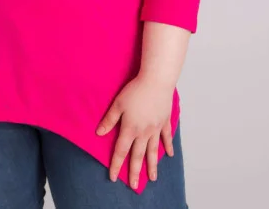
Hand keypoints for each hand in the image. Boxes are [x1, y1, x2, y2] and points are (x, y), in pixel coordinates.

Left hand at [95, 72, 174, 188]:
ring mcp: (156, 128)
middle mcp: (144, 132)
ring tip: (153, 178)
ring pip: (154, 151)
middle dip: (135, 172)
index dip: (116, 164)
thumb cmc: (135, 91)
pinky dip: (168, 146)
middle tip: (134, 186)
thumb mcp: (118, 104)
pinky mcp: (165, 121)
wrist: (156, 81)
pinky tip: (170, 155)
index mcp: (130, 128)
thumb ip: (109, 120)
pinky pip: (166, 137)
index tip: (113, 177)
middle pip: (138, 155)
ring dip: (153, 165)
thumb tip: (99, 133)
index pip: (121, 151)